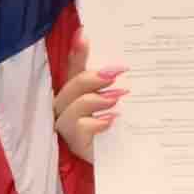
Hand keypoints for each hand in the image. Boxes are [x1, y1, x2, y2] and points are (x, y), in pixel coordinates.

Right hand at [52, 30, 127, 161]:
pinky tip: (112, 119)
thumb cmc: (121, 125)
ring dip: (94, 100)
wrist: (125, 159)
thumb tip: (121, 60)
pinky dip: (96, 122)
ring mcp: (69, 126)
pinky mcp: (76, 143)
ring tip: (118, 97)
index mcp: (78, 90)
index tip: (85, 34)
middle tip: (116, 74)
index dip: (76, 51)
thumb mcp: (121, 99)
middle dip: (91, 78)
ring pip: (70, 108)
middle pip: (70, 87)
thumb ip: (116, 81)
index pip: (73, 67)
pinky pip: (78, 129)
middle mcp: (68, 106)